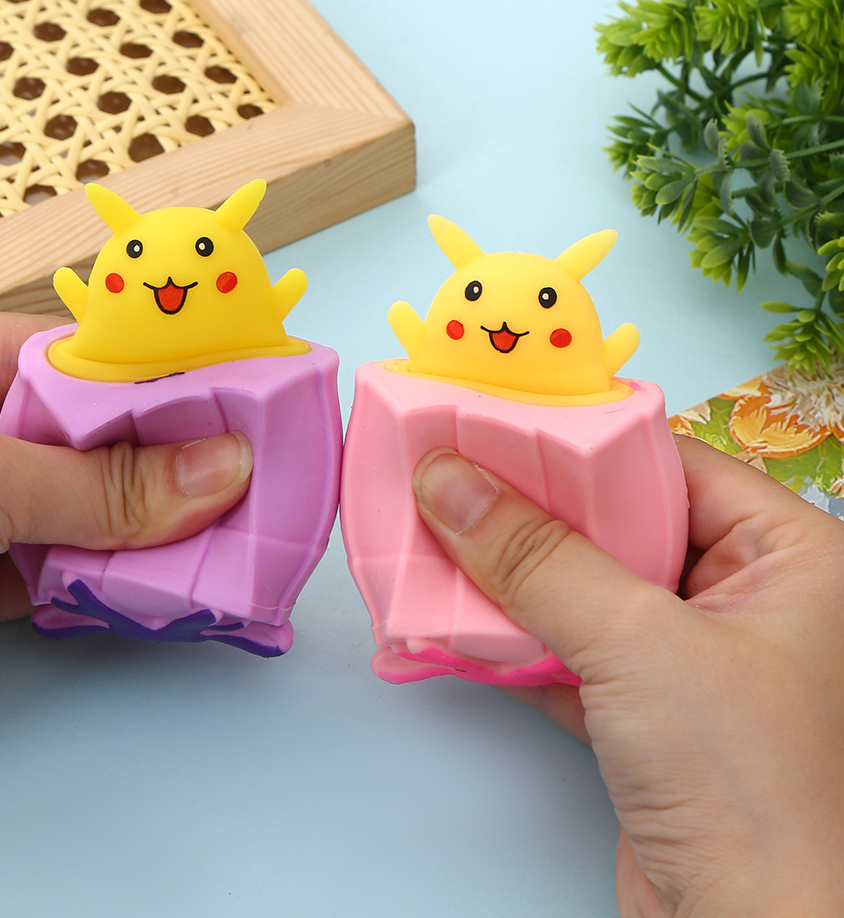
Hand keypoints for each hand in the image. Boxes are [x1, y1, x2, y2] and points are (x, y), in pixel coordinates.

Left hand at [0, 313, 251, 775]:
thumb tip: (221, 467)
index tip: (245, 400)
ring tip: (239, 535)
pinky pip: (71, 567)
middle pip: (94, 436)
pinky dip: (123, 579)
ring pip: (90, 507)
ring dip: (158, 529)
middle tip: (261, 477)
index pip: (78, 358)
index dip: (164, 381)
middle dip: (172, 462)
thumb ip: (102, 481)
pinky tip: (179, 582)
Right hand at [413, 435, 843, 917]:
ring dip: (511, 580)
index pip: (671, 466)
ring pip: (588, 590)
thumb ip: (537, 559)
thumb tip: (453, 483)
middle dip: (531, 516)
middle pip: (619, 527)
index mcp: (791, 559)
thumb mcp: (639, 645)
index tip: (498, 429)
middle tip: (450, 482)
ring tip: (436, 546)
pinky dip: (514, 641)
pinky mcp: (650, 715)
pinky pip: (572, 650)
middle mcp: (749, 602)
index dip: (580, 446)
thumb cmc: (755, 796)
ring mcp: (697, 661)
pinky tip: (457, 626)